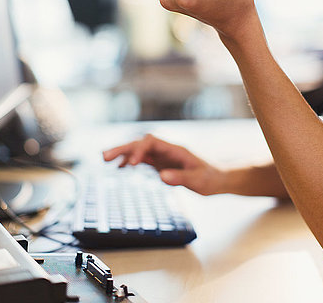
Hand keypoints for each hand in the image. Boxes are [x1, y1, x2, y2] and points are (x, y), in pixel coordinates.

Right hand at [103, 134, 225, 195]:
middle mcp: (166, 149)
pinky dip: (130, 161)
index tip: (132, 164)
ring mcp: (163, 156)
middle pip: (141, 143)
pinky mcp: (162, 163)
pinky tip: (120, 168)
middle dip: (123, 148)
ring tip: (104, 160)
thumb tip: (161, 176)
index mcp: (175, 149)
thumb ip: (180, 178)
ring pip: (139, 150)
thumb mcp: (198, 181)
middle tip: (104, 157)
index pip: (151, 142)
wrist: (219, 177)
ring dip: (123, 153)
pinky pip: (143, 159)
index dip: (139, 149)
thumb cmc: (211, 177)